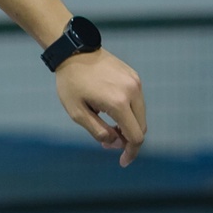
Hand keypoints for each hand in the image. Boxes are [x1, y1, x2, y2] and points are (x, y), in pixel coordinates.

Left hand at [55, 50, 145, 166]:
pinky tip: (111, 110)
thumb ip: (98, 132)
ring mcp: (135, 81)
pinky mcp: (134, 75)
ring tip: (108, 124)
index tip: (123, 162)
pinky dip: (129, 111)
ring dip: (129, 125)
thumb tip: (116, 143)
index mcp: (118, 102)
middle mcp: (132, 91)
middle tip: (108, 141)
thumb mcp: (77, 113)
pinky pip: (137, 101)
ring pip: (141, 115)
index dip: (131, 152)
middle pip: (141, 127)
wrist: (74, 51)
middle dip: (128, 140)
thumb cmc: (71, 83)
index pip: (135, 136)